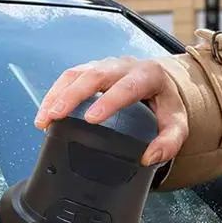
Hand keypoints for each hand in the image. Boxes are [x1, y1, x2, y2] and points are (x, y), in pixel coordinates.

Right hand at [33, 56, 188, 165]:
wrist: (163, 85)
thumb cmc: (167, 105)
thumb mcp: (177, 124)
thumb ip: (170, 142)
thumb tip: (149, 157)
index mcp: (148, 75)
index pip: (127, 87)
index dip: (108, 102)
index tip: (92, 119)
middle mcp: (125, 65)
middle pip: (95, 75)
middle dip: (73, 95)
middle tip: (56, 116)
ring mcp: (106, 65)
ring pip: (78, 73)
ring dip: (57, 94)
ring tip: (44, 118)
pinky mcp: (92, 68)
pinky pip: (71, 76)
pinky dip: (55, 93)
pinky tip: (46, 112)